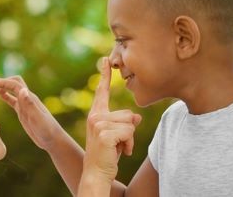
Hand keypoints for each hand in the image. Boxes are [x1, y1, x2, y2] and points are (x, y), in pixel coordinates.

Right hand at [0, 76, 63, 150]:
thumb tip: (22, 90)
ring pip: (13, 91)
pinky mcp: (23, 112)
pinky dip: (5, 96)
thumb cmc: (47, 130)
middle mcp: (28, 99)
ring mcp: (25, 106)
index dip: (3, 82)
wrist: (53, 139)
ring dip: (4, 87)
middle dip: (3, 81)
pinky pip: (13, 101)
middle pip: (15, 83)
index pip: (15, 85)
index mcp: (30, 99)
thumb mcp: (38, 118)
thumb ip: (30, 104)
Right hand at [83, 58, 141, 181]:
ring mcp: (98, 124)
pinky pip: (129, 132)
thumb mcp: (118, 136)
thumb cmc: (107, 155)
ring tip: (118, 148)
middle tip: (118, 144)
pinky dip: (129, 145)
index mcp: (96, 114)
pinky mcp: (104, 133)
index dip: (105, 75)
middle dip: (129, 131)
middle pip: (128, 114)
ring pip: (130, 124)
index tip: (106, 59)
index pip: (102, 92)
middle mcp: (95, 116)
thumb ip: (125, 124)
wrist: (97, 173)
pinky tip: (121, 152)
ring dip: (129, 139)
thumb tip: (137, 118)